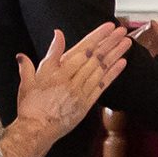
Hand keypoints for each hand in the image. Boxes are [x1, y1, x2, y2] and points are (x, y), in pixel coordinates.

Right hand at [13, 25, 129, 141]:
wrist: (36, 129)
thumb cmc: (31, 105)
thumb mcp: (31, 76)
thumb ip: (49, 54)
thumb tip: (57, 33)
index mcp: (58, 70)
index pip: (82, 48)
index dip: (97, 36)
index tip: (108, 27)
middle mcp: (71, 79)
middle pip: (95, 57)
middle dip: (110, 42)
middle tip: (122, 31)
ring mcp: (81, 91)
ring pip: (101, 69)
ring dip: (115, 54)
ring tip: (126, 43)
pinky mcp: (86, 103)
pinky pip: (102, 86)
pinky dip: (113, 74)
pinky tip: (122, 63)